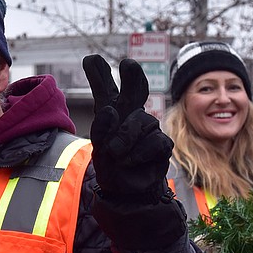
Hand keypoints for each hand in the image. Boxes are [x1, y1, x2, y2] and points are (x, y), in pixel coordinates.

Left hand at [82, 54, 173, 203]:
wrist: (126, 192)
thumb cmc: (112, 166)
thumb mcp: (99, 148)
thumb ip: (102, 128)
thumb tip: (110, 110)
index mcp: (111, 112)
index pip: (106, 90)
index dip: (99, 74)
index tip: (90, 60)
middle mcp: (131, 115)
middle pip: (135, 88)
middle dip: (132, 75)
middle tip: (127, 64)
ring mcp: (148, 127)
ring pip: (141, 121)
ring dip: (126, 137)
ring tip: (116, 153)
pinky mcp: (162, 143)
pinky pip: (153, 141)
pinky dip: (138, 153)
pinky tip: (130, 161)